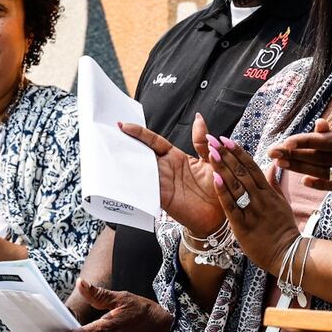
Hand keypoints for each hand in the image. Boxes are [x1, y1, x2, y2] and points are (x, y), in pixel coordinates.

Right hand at [119, 112, 222, 235]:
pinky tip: (126, 177)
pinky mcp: (163, 198)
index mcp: (175, 157)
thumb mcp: (211, 160)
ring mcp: (162, 183)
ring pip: (141, 170)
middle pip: (142, 154)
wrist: (221, 214)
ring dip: (127, 163)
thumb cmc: (217, 187)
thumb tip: (198, 117)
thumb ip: (202, 141)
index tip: (124, 125)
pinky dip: (137, 184)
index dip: (140, 133)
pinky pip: (147, 189)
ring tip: (112, 153)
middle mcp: (166, 169)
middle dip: (126, 145)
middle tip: (109, 136)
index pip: (154, 141)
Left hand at [206, 136, 298, 268]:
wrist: (288, 254)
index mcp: (268, 192)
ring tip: (211, 152)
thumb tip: (273, 166)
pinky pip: (231, 206)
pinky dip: (223, 192)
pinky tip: (215, 178)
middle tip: (213, 140)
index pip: (252, 166)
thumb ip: (274, 184)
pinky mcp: (243, 226)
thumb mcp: (282, 203)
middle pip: (242, 172)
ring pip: (236, 185)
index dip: (238, 152)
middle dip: (226, 155)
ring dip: (223, 167)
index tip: (227, 139)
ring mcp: (252, 211)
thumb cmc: (284, 229)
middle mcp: (260, 198)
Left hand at [271, 64, 331, 199]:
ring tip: (281, 167)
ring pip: (328, 174)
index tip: (285, 141)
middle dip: (295, 156)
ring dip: (303, 171)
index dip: (306, 142)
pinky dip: (324, 184)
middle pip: (322, 159)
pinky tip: (308, 182)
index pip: (330, 142)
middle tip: (271, 153)